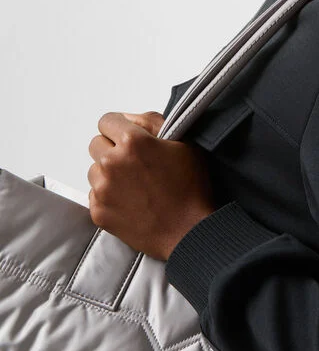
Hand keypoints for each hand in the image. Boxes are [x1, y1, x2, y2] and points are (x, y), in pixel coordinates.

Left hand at [87, 111, 216, 261]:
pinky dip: (108, 196)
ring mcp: (102, 188)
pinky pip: (95, 195)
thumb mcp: (184, 144)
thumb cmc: (191, 189)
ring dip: (108, 173)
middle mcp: (112, 162)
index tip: (128, 137)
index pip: (107, 121)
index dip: (120, 127)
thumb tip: (130, 119)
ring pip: (94, 170)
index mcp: (132, 141)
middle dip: (112, 149)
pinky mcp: (98, 211)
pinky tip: (131, 201)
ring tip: (134, 185)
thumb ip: (153, 122)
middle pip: (96, 144)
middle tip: (134, 163)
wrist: (189, 232)